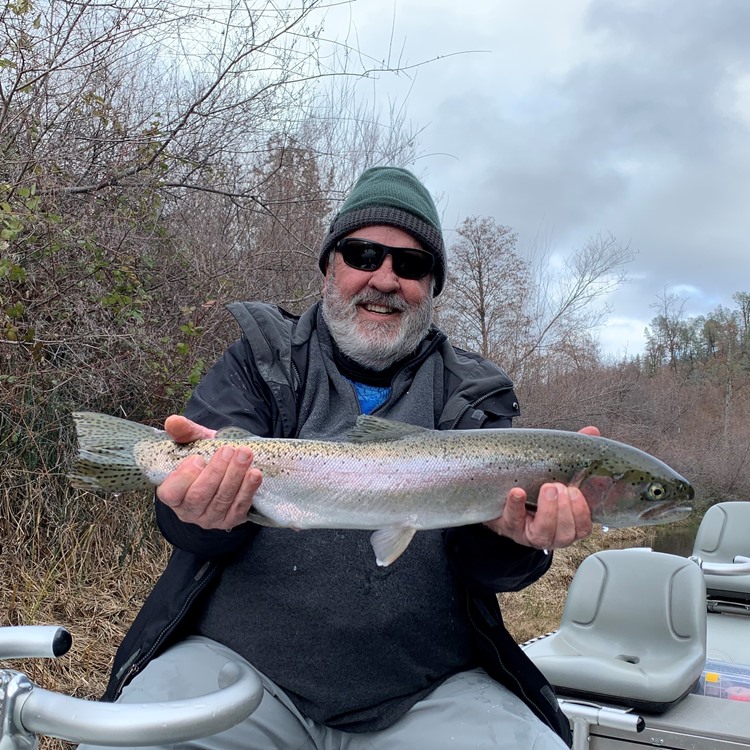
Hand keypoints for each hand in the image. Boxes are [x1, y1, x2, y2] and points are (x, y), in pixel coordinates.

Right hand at [156, 415, 261, 529]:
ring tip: (245, 454)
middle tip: (228, 450)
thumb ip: (183, 432)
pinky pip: (240, 507)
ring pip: (222, 500)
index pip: (171, 493)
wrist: (228, 466)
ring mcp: (210, 519)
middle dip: (216, 471)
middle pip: (200, 495)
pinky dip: (248, 489)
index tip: (198, 457)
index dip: (184, 477)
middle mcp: (188, 511)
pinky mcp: (231, 520)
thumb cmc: (206, 455)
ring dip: (235, 476)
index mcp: (172, 494)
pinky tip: (255, 473)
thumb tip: (174, 421)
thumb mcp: (194, 442)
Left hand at [484, 425, 599, 548]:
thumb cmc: (533, 486)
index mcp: (568, 523)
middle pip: (565, 533)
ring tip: (547, 488)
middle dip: (564, 510)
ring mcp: (528, 533)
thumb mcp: (555, 471)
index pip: (583, 527)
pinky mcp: (508, 526)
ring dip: (548, 511)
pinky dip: (515, 506)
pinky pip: (513, 520)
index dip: (582, 513)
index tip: (576, 491)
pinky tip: (517, 492)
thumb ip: (574, 453)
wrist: (499, 496)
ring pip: (543, 533)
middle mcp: (551, 533)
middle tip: (559, 487)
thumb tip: (592, 432)